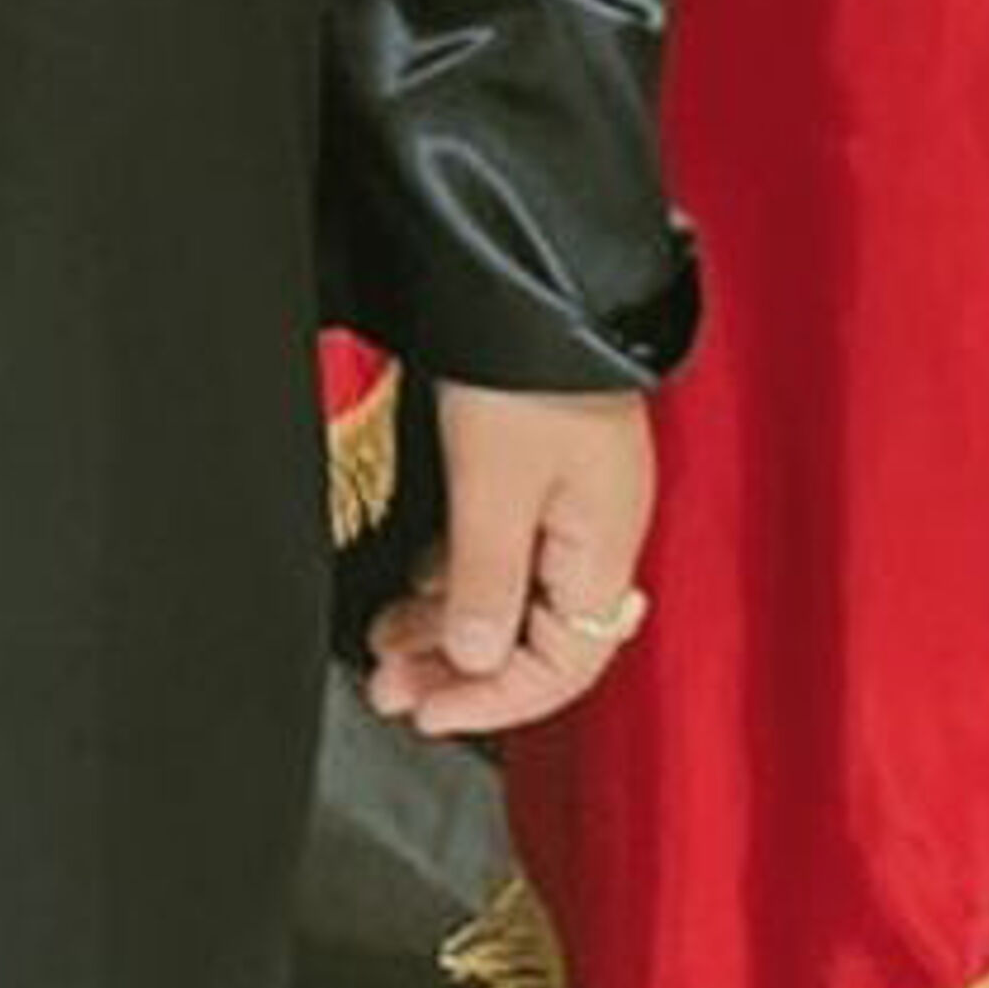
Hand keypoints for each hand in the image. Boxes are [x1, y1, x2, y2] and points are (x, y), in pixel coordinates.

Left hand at [360, 380, 657, 744]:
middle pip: (534, 636)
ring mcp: (570, 499)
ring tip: (385, 640)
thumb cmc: (528, 365)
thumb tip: (477, 661)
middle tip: (390, 687)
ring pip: (511, 593)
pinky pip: (501, 548)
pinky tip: (416, 582)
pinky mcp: (540, 467)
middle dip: (459, 669)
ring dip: (448, 624)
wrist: (532, 273)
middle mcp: (595, 531)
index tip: (429, 714)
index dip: (494, 701)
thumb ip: (487, 580)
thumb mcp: (494, 482)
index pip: (565, 665)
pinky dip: (455, 574)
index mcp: (603, 545)